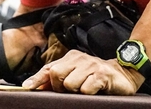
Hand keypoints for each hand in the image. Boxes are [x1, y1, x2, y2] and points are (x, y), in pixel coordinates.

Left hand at [21, 50, 142, 94]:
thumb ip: (58, 80)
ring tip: (85, 89)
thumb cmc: (96, 77)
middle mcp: (79, 58)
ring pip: (70, 83)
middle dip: (59, 87)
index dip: (37, 78)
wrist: (124, 74)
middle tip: (70, 91)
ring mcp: (91, 65)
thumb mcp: (76, 75)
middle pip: (56, 74)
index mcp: (71, 58)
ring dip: (75, 91)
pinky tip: (95, 90)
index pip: (49, 67)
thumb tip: (36, 87)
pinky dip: (88, 93)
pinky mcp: (101, 75)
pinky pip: (86, 88)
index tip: (26, 87)